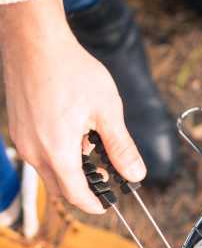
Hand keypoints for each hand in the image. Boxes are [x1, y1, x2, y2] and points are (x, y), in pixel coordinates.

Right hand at [0, 0, 145, 213]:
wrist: (35, 40)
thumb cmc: (71, 70)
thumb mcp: (107, 111)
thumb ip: (121, 147)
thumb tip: (136, 174)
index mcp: (57, 151)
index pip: (76, 195)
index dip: (94, 204)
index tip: (107, 206)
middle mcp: (34, 151)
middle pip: (60, 188)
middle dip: (84, 189)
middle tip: (107, 177)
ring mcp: (22, 139)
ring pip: (48, 171)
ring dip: (71, 170)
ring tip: (93, 146)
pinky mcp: (18, 128)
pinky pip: (39, 154)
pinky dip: (58, 154)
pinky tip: (75, 132)